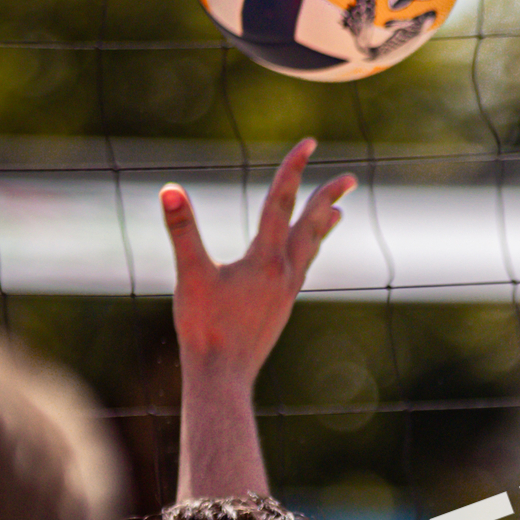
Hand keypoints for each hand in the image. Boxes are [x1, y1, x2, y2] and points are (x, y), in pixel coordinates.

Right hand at [162, 139, 356, 380]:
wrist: (223, 377)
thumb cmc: (205, 329)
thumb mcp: (191, 276)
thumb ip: (182, 230)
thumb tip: (169, 190)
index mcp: (266, 259)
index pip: (281, 201)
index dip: (293, 168)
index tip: (310, 142)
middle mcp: (285, 273)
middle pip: (311, 225)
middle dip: (327, 197)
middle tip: (349, 177)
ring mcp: (286, 292)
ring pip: (310, 249)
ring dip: (323, 225)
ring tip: (338, 211)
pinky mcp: (281, 308)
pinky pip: (301, 270)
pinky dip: (307, 252)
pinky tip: (301, 257)